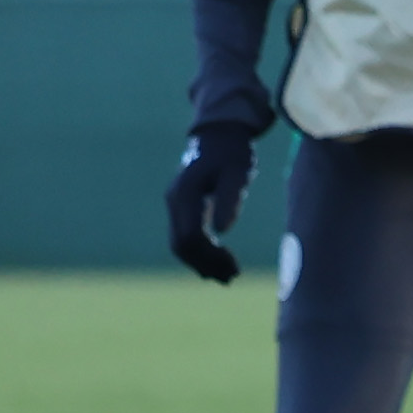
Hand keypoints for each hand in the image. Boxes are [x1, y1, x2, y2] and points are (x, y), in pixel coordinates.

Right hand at [164, 124, 254, 282]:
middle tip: (232, 278)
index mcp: (186, 194)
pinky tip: (217, 263)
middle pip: (181, 245)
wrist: (219, 134)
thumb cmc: (232, 152)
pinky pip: (184, 236)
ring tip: (228, 277)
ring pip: (180, 243)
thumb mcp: (238, 172)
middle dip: (205, 264)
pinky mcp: (182, 206)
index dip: (209, 256)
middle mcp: (175, 201)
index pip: (189, 236)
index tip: (234, 265)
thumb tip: (222, 232)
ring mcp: (175, 204)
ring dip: (201, 263)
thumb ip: (231, 199)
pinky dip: (199, 252)